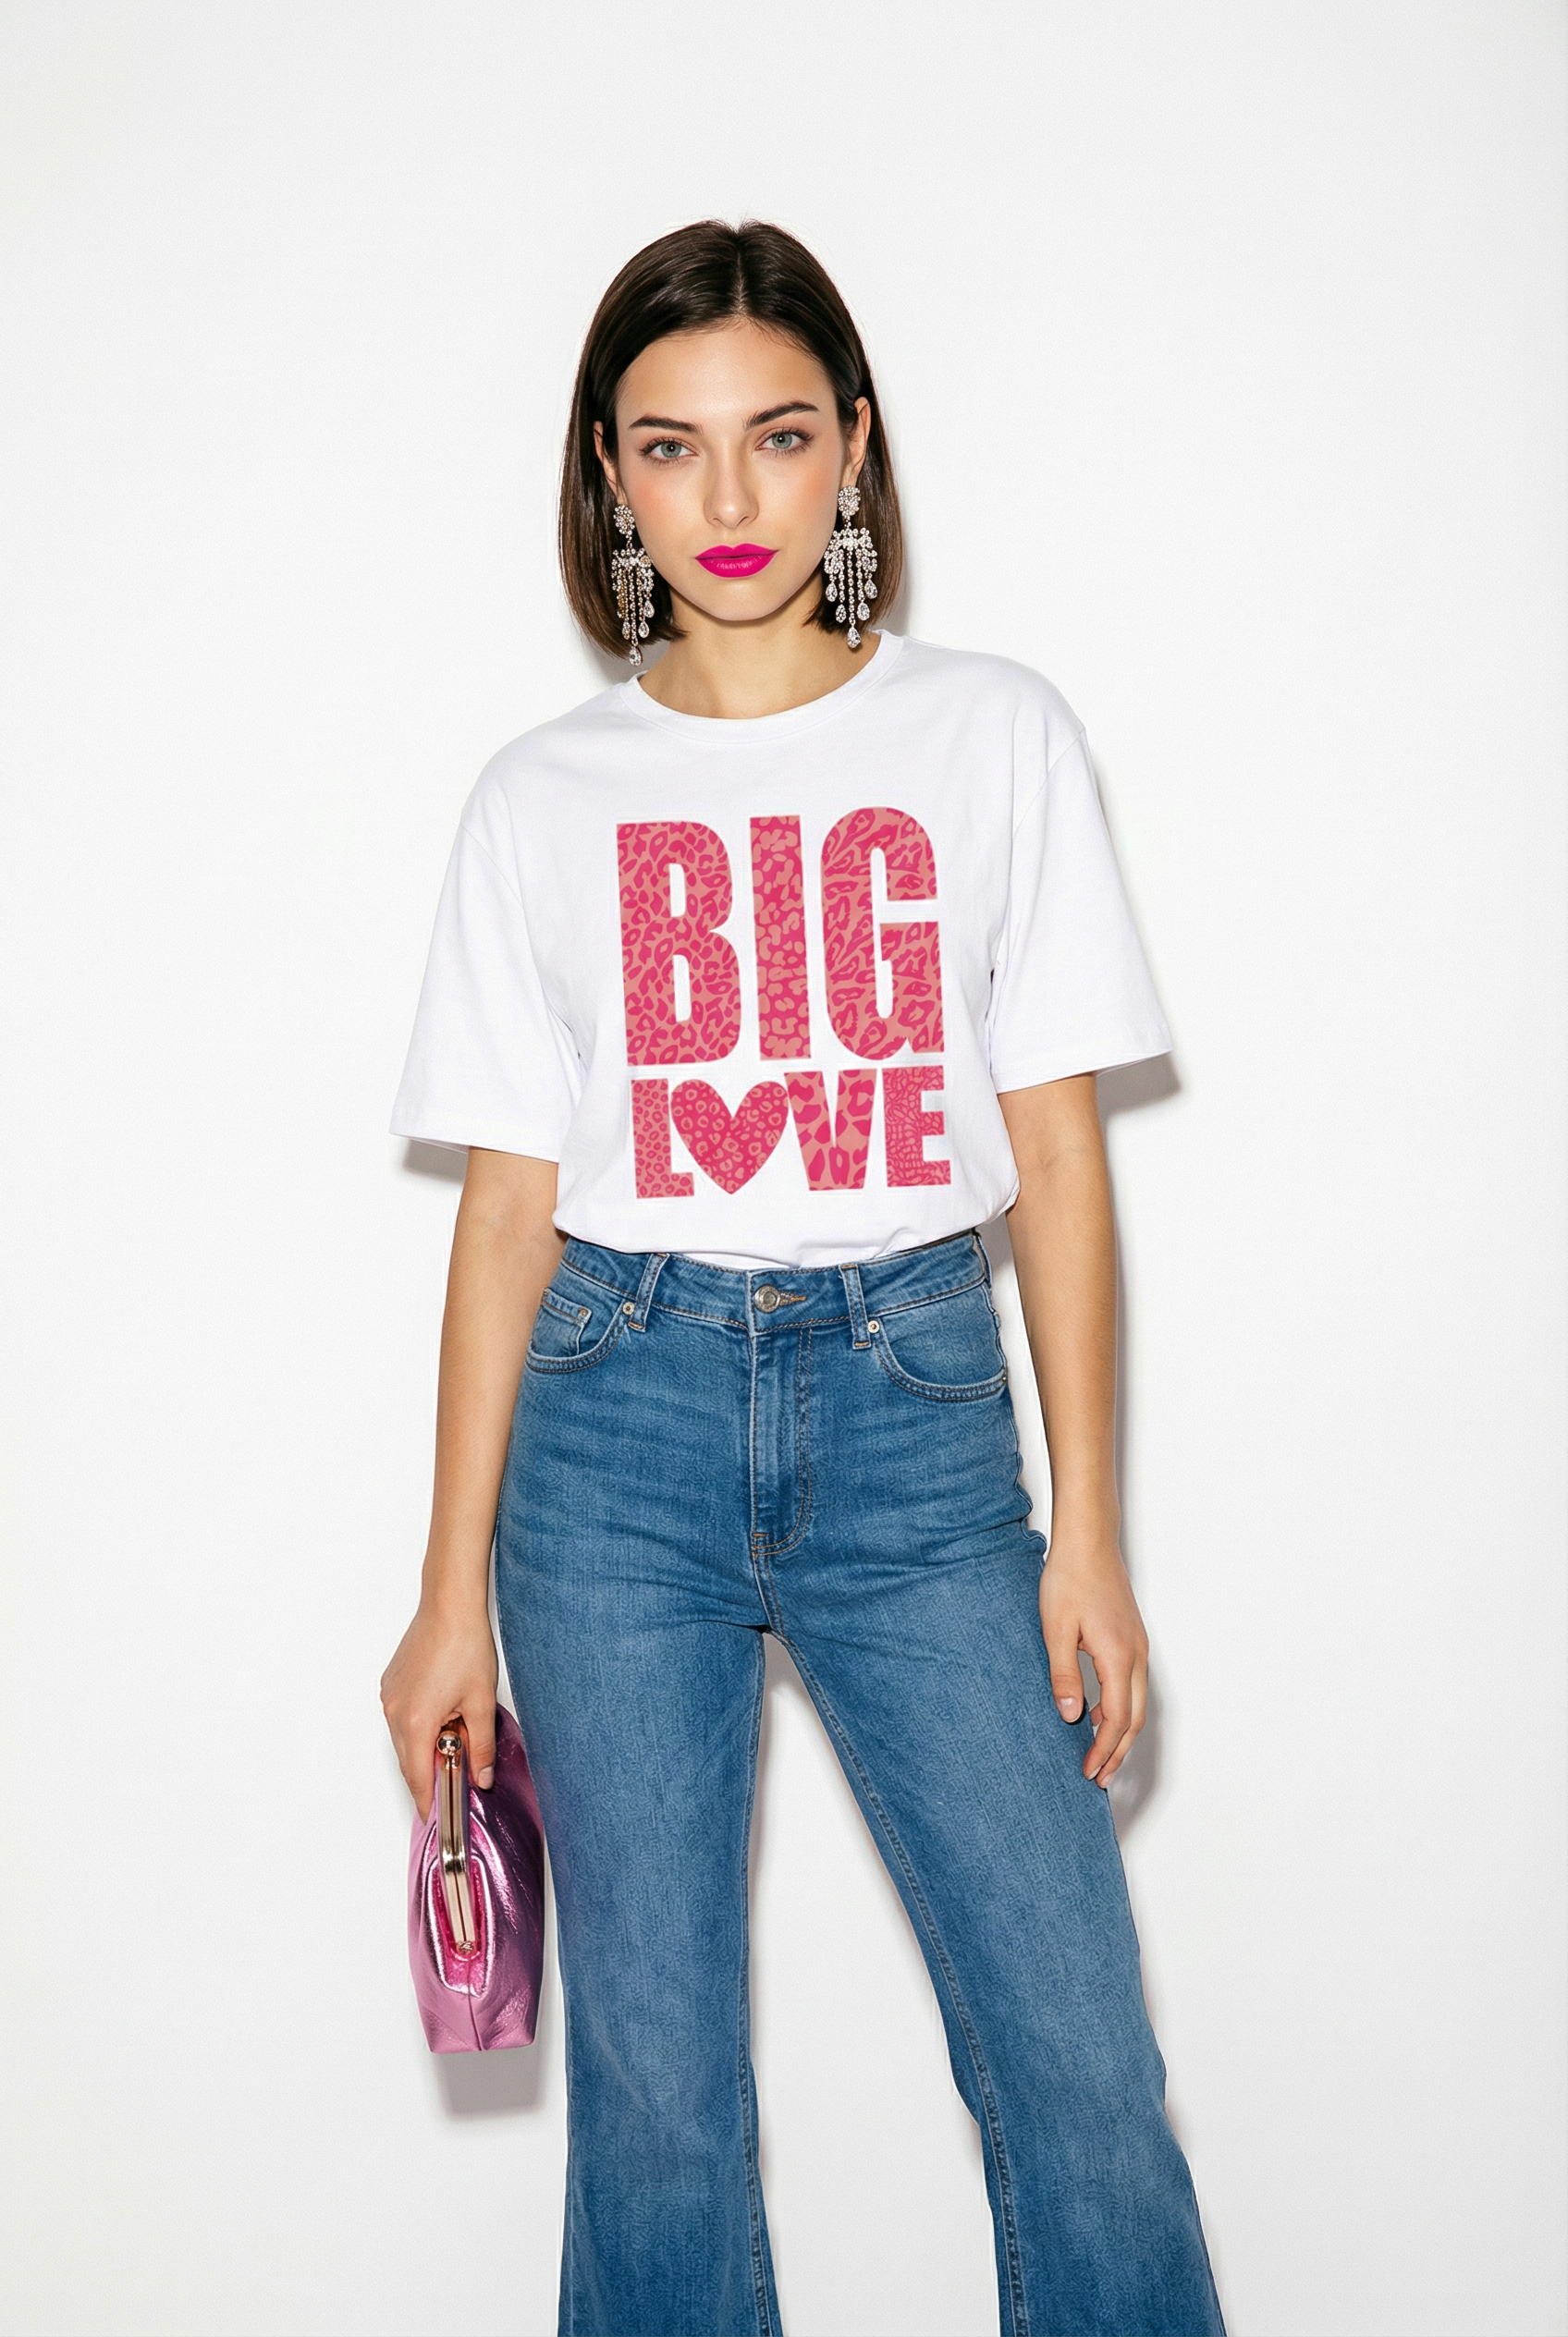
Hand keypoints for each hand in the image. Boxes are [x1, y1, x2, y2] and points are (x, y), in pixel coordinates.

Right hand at [380, 1600, 497, 1821]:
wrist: (450, 1605)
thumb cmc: (465, 1646)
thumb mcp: (481, 1703)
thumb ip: (481, 1747)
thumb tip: (482, 1776)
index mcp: (416, 1722)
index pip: (417, 1776)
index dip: (427, 1800)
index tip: (435, 1816)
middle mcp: (394, 1711)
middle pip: (409, 1758)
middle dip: (433, 1768)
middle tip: (460, 1770)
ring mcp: (390, 1695)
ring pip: (405, 1737)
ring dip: (427, 1742)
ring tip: (458, 1729)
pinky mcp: (391, 1682)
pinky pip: (402, 1715)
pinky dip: (420, 1723)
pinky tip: (445, 1709)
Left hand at [1038, 1530, 1148, 1786]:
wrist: (1088, 1542)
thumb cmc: (1069, 1579)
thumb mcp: (1055, 1629)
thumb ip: (1063, 1675)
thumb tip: (1071, 1718)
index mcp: (1118, 1656)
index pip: (1116, 1719)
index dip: (1103, 1750)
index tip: (1088, 1772)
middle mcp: (1136, 1655)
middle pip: (1135, 1718)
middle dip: (1118, 1752)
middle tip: (1100, 1778)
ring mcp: (1138, 1646)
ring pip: (1137, 1703)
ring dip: (1122, 1733)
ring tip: (1102, 1755)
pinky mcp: (1132, 1638)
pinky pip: (1133, 1685)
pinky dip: (1121, 1709)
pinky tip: (1099, 1714)